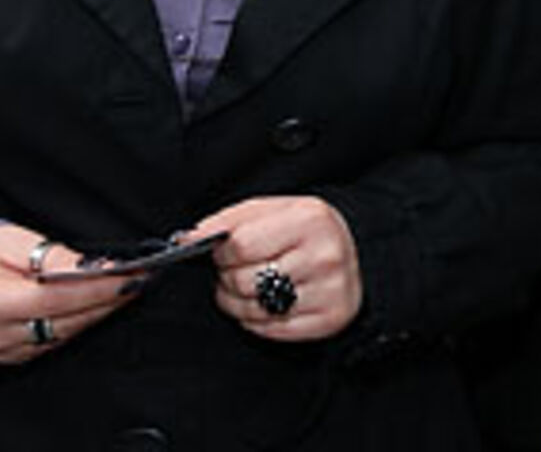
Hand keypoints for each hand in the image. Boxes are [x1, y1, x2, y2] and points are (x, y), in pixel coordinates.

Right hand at [0, 223, 138, 364]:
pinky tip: (102, 303)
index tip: (129, 274)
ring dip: (100, 311)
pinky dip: (81, 321)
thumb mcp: (11, 241)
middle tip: (142, 278)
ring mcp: (4, 351)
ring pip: (66, 334)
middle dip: (108, 299)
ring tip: (130, 287)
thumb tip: (92, 267)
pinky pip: (57, 341)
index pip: (56, 299)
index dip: (97, 288)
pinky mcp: (14, 356)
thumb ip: (50, 256)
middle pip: (66, 321)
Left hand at [190, 196, 362, 342]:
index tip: (221, 253)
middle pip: (244, 281)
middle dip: (228, 278)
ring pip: (254, 310)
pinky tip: (268, 304)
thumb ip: (228, 221)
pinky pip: (271, 331)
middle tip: (237, 271)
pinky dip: (259, 321)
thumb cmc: (302, 230)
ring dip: (237, 303)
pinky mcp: (330, 319)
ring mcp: (330, 290)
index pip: (240, 245)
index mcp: (309, 219)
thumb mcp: (271, 210)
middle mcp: (324, 255)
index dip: (220, 253)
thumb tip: (186, 240)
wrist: (353, 251)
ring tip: (248, 287)